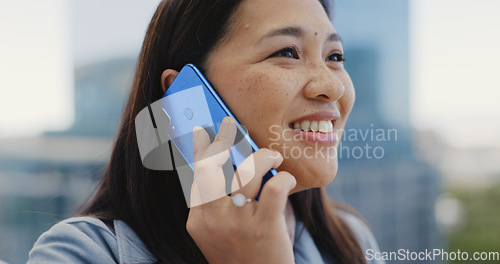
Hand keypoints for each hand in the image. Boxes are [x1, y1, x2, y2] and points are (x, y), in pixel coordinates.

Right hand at [186, 117, 295, 263]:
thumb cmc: (242, 255)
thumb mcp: (218, 234)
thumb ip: (217, 205)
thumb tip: (231, 162)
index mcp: (198, 221)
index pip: (195, 176)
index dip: (200, 149)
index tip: (203, 130)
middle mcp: (213, 220)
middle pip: (210, 167)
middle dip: (221, 139)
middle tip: (230, 124)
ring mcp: (238, 223)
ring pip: (247, 172)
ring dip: (263, 156)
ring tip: (273, 154)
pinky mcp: (264, 227)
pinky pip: (275, 187)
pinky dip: (284, 177)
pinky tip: (286, 178)